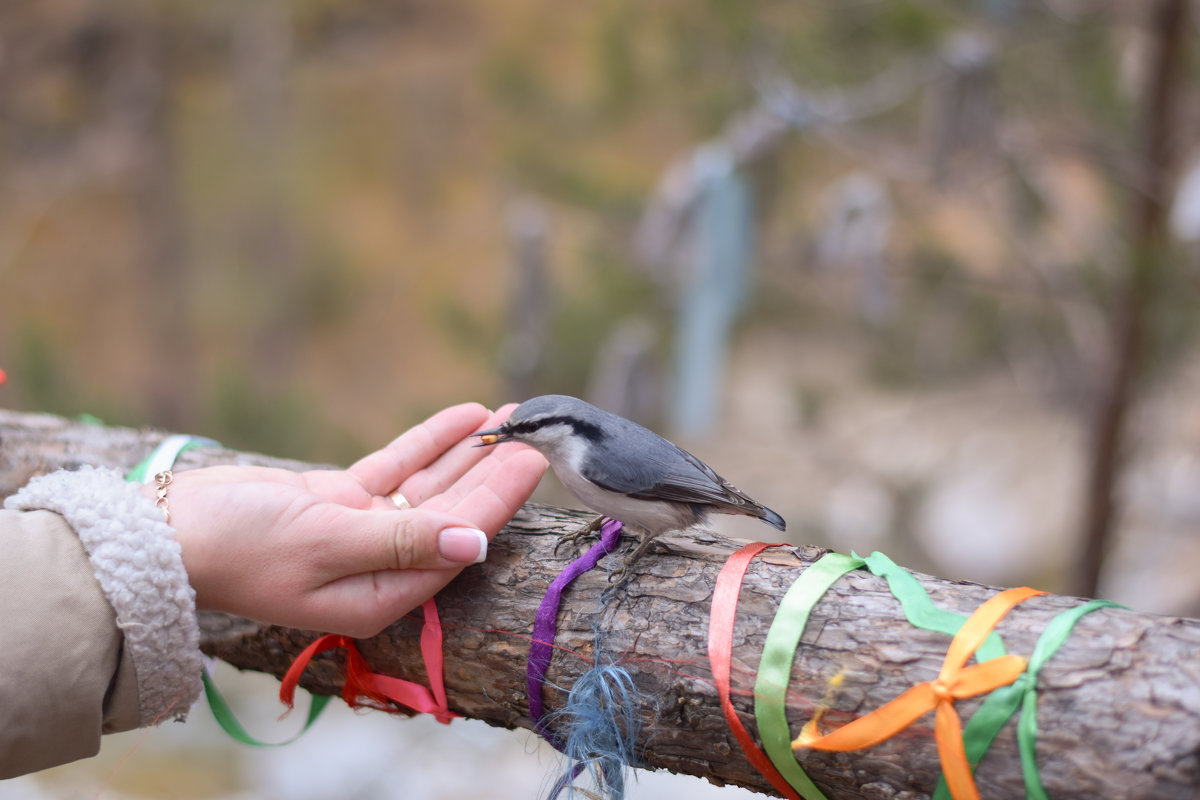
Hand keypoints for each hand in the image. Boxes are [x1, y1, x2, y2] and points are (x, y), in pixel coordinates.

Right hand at [157, 403, 546, 636]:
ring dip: (468, 452)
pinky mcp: (342, 502)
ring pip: (430, 486)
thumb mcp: (327, 543)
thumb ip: (404, 541)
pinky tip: (463, 417)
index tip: (533, 460)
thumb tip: (474, 544)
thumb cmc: (240, 548)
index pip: (458, 542)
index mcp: (382, 593)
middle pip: (453, 512)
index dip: (498, 499)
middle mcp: (380, 566)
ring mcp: (362, 530)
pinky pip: (398, 468)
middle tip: (534, 429)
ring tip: (508, 416)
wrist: (167, 533)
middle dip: (493, 471)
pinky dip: (428, 443)